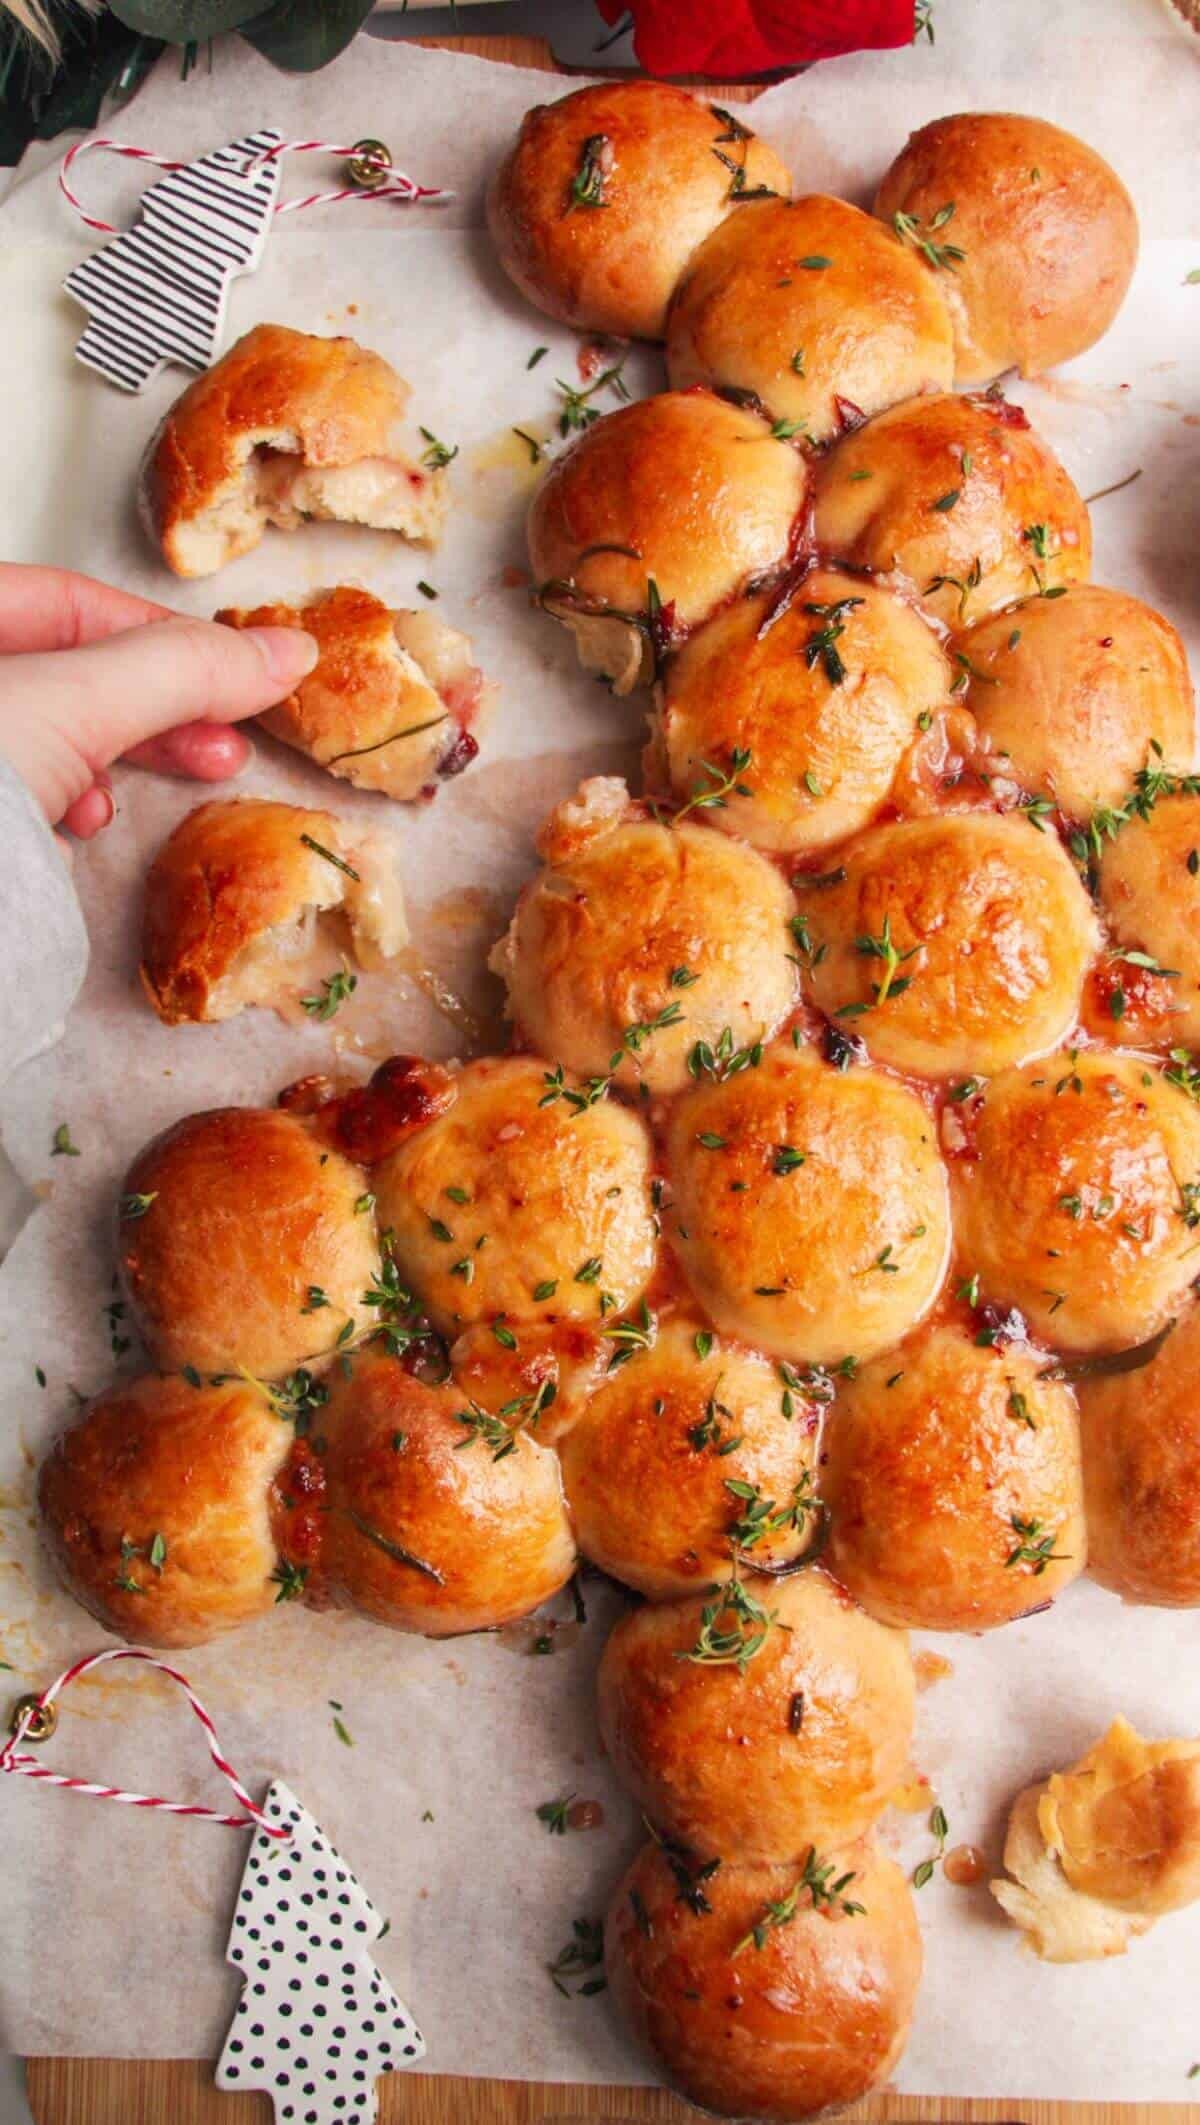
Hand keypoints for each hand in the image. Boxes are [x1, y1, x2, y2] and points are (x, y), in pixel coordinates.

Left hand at [0, 564, 317, 838]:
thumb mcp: (73, 706)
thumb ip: (178, 671)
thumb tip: (283, 653)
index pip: (71, 600)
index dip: (157, 632)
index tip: (227, 672)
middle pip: (67, 673)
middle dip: (154, 710)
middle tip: (219, 742)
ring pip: (49, 738)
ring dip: (115, 766)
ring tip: (160, 791)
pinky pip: (22, 797)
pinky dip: (61, 813)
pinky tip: (81, 833)